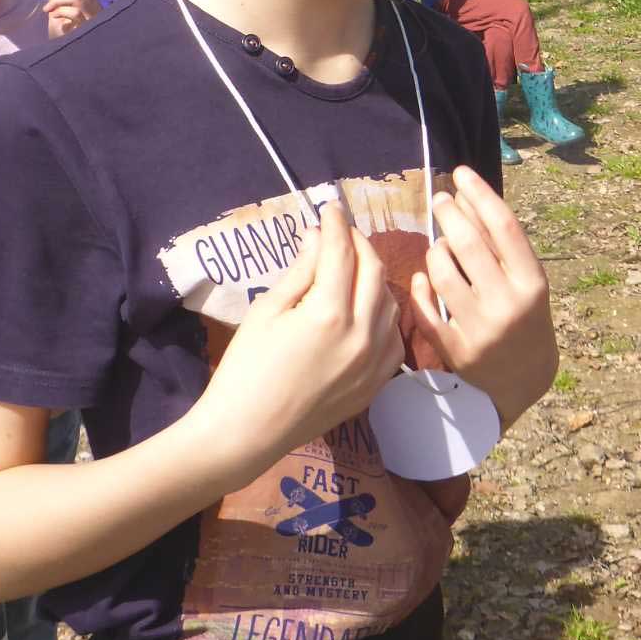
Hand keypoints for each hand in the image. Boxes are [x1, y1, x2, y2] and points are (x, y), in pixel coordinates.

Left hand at [45, 0, 100, 35]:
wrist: (64, 51)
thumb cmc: (62, 28)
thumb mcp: (59, 6)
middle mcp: (93, 6)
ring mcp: (91, 16)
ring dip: (58, 0)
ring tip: (49, 9)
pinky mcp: (85, 27)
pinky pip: (74, 12)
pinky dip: (60, 12)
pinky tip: (56, 18)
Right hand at [194, 204, 404, 460]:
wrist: (248, 432)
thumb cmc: (246, 368)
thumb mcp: (267, 311)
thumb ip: (301, 271)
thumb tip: (319, 236)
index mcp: (328, 313)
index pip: (342, 253)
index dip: (336, 224)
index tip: (331, 207)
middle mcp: (361, 335)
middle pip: (373, 271)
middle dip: (359, 244)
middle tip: (342, 233)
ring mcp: (374, 363)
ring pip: (390, 303)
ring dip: (375, 278)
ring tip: (354, 267)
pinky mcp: (376, 384)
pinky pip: (394, 339)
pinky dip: (385, 316)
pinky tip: (367, 309)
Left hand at [409, 166, 557, 429]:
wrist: (523, 380)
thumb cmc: (524, 318)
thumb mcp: (526, 282)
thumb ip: (500, 245)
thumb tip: (467, 196)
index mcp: (532, 283)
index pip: (504, 227)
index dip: (480, 194)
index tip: (461, 173)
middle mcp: (508, 304)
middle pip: (469, 244)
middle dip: (449, 215)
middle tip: (439, 199)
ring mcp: (481, 330)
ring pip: (442, 273)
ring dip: (435, 251)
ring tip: (438, 245)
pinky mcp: (456, 351)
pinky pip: (427, 309)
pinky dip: (420, 288)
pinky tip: (423, 278)